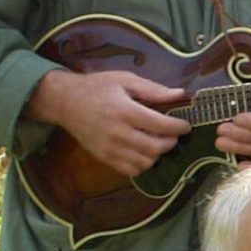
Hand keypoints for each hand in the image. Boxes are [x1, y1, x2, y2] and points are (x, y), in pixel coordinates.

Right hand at [25, 67, 186, 175]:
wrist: (65, 101)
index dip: (179, 127)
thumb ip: (153, 89)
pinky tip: (143, 152)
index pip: (161, 126)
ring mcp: (110, 148)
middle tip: (172, 135)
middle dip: (170, 143)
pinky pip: (130, 170)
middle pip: (155, 148)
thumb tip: (180, 94)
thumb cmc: (96, 87)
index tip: (186, 125)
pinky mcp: (103, 157)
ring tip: (157, 143)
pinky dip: (142, 165)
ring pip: (144, 162)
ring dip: (157, 155)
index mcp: (125, 111)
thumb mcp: (124, 80)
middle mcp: (118, 133)